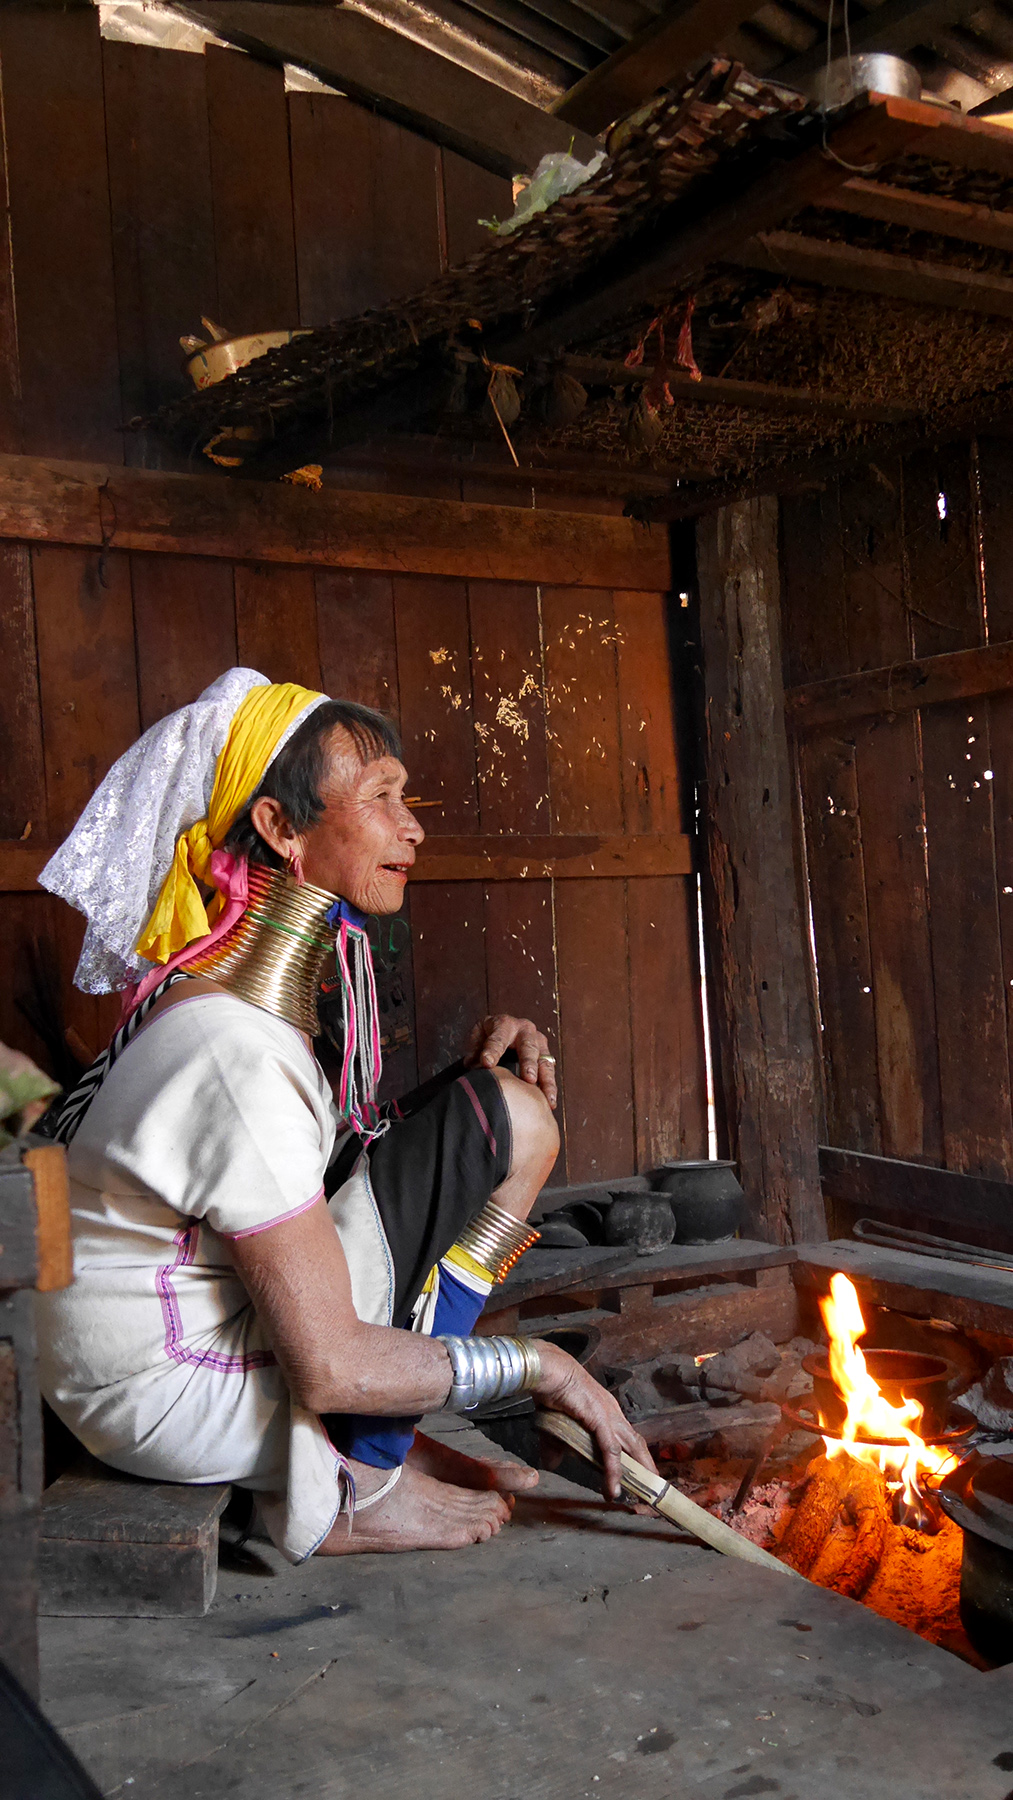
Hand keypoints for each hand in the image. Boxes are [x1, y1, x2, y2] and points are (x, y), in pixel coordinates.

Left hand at [464, 1014, 556, 1109]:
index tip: (487, 1064)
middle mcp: (524, 1030)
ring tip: (547, 1097)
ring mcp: (538, 1042)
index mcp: (504, 1023)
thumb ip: (474, 1052)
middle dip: (528, 1063)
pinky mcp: (545, 1055)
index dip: (492, 1050)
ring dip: (546, 1080)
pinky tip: (550, 1103)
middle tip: (529, 1078)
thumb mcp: (477, 1039)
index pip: (498, 1038)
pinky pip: (549, 1072)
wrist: (501, 1031)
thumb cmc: (487, 1037)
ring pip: (544, 1061)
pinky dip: (550, 1088)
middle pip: (528, 1047)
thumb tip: (474, 1067)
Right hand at [530, 1342, 656, 1500]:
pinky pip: (611, 1450)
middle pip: (636, 1443)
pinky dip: (613, 1471)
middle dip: (646, 1465)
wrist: (548, 1370)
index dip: (635, 1455)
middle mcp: (612, 1413)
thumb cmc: (552, 1389)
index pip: (627, 1437)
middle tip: (652, 1487)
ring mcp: (609, 1415)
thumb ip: (557, 1446)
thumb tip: (553, 1463)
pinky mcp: (601, 1419)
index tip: (640, 1474)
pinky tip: (612, 1488)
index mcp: (605, 1411)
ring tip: (642, 1492)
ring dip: (638, 1471)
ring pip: (631, 1447)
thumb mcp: (556, 1424)